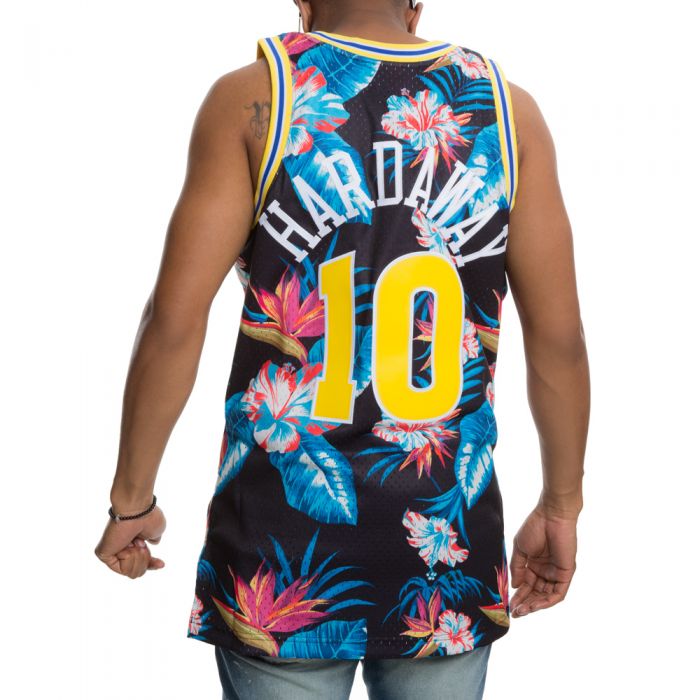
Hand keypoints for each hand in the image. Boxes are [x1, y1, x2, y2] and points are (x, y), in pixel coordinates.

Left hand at [94, 504, 166, 578]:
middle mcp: (121, 545)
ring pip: (131, 572)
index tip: (162, 564)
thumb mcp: (156, 531)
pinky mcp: (103, 554)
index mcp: (132, 540)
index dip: (152, 565)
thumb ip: (153, 539)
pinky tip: (129, 548)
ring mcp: (112, 550)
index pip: (141, 562)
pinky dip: (130, 559)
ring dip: (139, 559)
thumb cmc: (148, 517)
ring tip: (137, 544)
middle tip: (142, 545)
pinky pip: (122, 569)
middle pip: (137, 570)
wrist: (138, 511)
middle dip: (144, 559)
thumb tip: (151, 542)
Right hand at [510, 496, 577, 616]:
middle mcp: (546, 571)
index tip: (509, 605)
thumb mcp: (520, 548)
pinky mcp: (566, 573)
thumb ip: (517, 567)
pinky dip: (546, 601)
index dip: (518, 596)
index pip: (526, 585)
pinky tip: (534, 605)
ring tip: (522, 610)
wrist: (551, 516)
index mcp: (534, 564)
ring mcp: (556, 573)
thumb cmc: (534, 527)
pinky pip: (557, 593)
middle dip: (525, 604)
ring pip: (546, 596)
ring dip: (534, 605)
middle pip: (536, 593)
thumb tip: (514, 586)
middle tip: (515, 612)